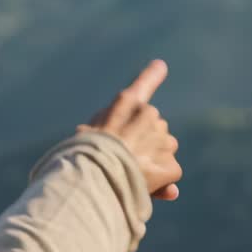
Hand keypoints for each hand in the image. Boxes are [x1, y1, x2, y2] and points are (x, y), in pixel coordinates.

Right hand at [75, 59, 182, 200]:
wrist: (93, 176)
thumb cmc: (81, 156)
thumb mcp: (86, 136)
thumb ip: (112, 134)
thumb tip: (136, 130)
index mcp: (125, 104)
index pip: (142, 85)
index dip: (151, 76)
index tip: (160, 66)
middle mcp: (148, 115)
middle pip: (154, 129)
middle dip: (146, 142)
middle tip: (124, 158)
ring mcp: (162, 140)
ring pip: (165, 150)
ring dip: (153, 161)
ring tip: (130, 173)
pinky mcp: (170, 164)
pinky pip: (171, 173)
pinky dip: (161, 182)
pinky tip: (142, 185)